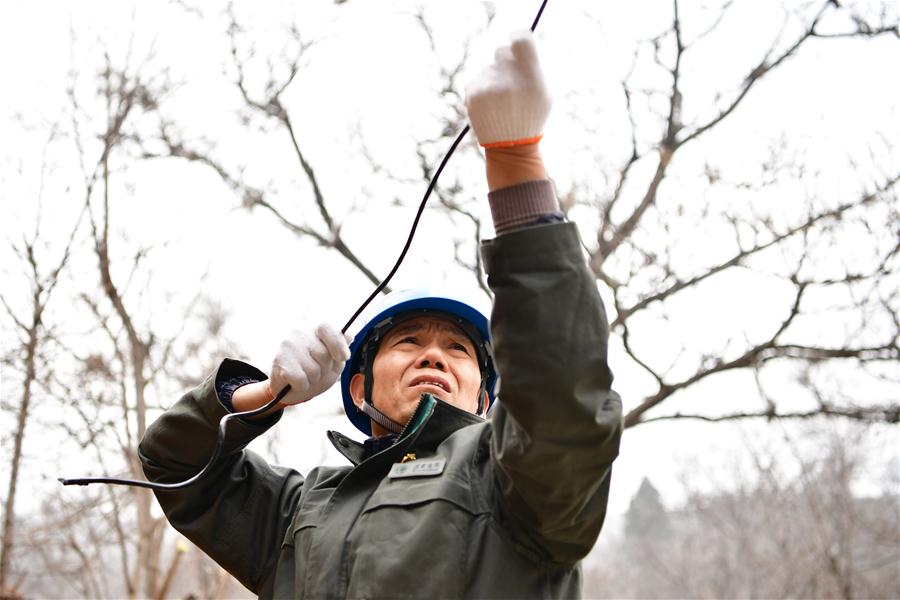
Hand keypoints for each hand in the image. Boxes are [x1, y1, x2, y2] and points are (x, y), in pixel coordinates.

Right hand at [269, 324, 351, 405]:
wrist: (289, 387)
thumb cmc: (313, 370)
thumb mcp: (332, 360)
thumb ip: (340, 348)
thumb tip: (349, 336)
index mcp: (314, 329)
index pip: (326, 328)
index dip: (337, 343)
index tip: (344, 357)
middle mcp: (299, 333)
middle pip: (323, 355)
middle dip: (324, 369)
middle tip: (316, 370)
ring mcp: (288, 345)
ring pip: (313, 370)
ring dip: (312, 379)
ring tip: (304, 375)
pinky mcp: (279, 360)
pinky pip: (300, 380)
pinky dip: (301, 386)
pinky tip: (294, 381)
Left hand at [465, 30, 551, 147]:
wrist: (510, 145)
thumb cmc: (530, 116)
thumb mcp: (544, 92)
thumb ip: (533, 66)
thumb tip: (518, 40)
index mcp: (532, 79)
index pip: (521, 40)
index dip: (518, 37)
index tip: (516, 41)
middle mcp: (509, 80)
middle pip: (502, 51)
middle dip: (505, 62)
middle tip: (510, 80)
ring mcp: (489, 86)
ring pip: (489, 67)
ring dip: (494, 78)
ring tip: (500, 101)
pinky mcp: (473, 93)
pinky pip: (477, 78)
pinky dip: (483, 88)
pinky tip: (490, 105)